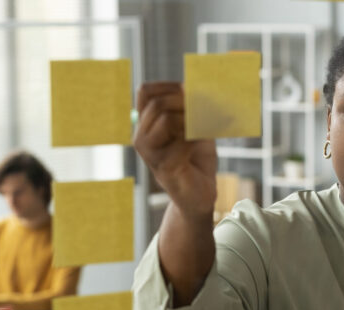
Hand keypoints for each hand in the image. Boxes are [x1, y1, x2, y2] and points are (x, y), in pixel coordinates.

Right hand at [133, 82, 216, 219]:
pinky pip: (182, 140)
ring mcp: (149, 153)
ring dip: (191, 122)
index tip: (191, 96)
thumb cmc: (196, 157)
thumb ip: (191, 104)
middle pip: (158, 103)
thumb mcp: (195, 123)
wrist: (200, 193)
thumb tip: (193, 82)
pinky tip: (199, 148)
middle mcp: (141, 137)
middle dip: (185, 104)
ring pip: (167, 118)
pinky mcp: (163, 167)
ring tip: (199, 134)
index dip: (170, 87)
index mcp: (145, 124)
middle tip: (202, 117)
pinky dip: (197, 139)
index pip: (146, 91)